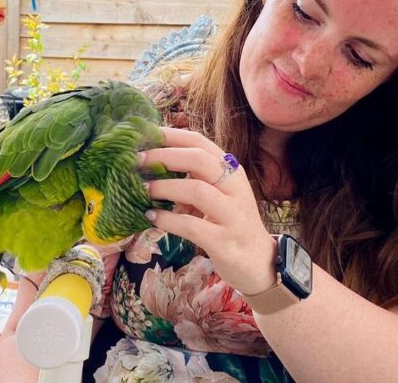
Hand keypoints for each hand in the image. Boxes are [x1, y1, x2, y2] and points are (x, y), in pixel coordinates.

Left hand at [139, 127, 277, 294]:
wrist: (259, 261)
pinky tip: (152, 217)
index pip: (200, 142)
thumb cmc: (230, 223)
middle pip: (198, 160)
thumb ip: (194, 177)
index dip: (170, 136)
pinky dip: (168, 220)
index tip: (144, 135)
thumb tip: (153, 162)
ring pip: (196, 190)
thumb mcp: (218, 194)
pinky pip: (192, 226)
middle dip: (164, 157)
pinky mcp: (224, 241)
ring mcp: (232, 214)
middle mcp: (235, 188)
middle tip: (138, 161)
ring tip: (144, 190)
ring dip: (165, 188)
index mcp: (231, 170)